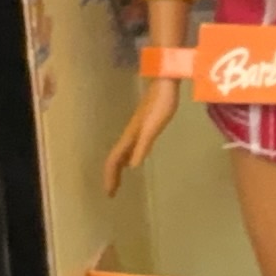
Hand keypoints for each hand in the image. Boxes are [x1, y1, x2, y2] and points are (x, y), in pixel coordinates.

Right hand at [101, 72, 181, 194]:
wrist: (166, 82)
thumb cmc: (161, 103)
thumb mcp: (153, 126)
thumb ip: (143, 144)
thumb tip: (131, 166)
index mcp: (130, 135)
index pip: (114, 159)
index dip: (110, 176)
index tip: (109, 193)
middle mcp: (130, 133)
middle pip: (115, 158)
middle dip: (111, 175)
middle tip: (111, 192)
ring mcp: (135, 129)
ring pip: (121, 152)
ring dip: (117, 167)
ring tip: (118, 181)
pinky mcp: (143, 125)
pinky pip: (129, 146)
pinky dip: (126, 157)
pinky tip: (132, 160)